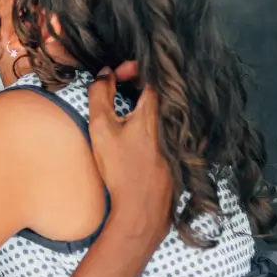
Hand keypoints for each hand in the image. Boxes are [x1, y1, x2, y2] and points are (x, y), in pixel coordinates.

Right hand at [88, 62, 173, 250]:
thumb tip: (104, 74)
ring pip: (162, 108)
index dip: (131, 68)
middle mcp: (170, 120)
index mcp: (154, 111)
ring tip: (125, 103)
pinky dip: (152, 118)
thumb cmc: (121, 169)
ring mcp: (175, 138)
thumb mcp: (102, 128)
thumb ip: (100, 95)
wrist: (142, 208)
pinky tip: (137, 129)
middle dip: (137, 81)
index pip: (150, 74)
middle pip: (158, 90)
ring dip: (144, 100)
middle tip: (118, 84)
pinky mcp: (176, 153)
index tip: (115, 75)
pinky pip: (166, 124)